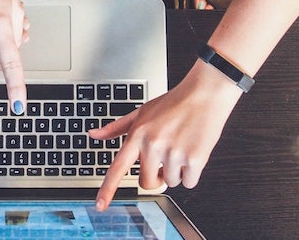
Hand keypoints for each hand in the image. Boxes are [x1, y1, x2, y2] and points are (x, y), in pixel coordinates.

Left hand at [89, 60, 243, 210]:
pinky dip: (192, 173)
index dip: (108, 189)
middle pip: (147, 183)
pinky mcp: (195, 159)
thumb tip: (94, 135)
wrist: (204, 94)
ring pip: (170, 182)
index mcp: (138, 135)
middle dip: (156, 176)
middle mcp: (153, 145)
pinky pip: (189, 182)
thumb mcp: (141, 112)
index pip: (118, 167)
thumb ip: (116, 127)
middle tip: (164, 159)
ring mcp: (173, 153)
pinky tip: (192, 152)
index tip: (100, 205)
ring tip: (180, 147)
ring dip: (176, 172)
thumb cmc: (173, 103)